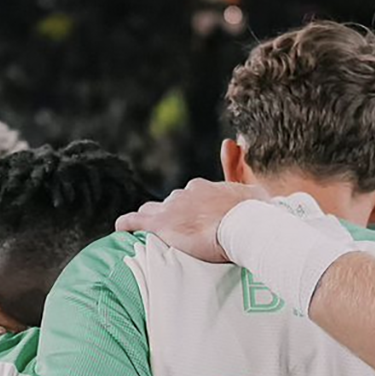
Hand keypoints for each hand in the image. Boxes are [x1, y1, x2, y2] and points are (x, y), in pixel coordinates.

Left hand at [115, 178, 267, 262]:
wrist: (244, 224)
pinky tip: (120, 229)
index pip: (190, 196)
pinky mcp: (160, 224)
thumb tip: (231, 141)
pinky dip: (126, 224)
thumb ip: (239, 166)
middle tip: (178, 232)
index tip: (196, 220)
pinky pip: (134, 221)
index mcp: (204, 187)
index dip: (191, 209)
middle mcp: (185, 193)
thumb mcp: (252, 187)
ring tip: (149, 234)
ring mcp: (171, 208)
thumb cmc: (254, 211)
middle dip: (171, 215)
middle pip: (171, 203)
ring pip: (152, 211)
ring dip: (150, 219)